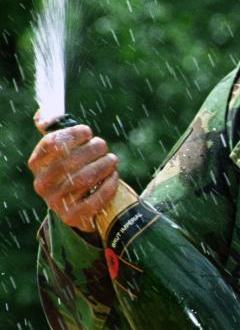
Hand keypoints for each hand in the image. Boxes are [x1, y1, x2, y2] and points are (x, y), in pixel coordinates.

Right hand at [28, 114, 118, 232]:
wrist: (78, 207)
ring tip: (112, 160)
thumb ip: (55, 132)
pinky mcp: (74, 216)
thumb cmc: (73, 172)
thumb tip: (45, 112)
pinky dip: (108, 185)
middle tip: (103, 146)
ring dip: (103, 165)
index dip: (71, 135)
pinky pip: (94, 199)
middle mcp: (42, 184)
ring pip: (83, 179)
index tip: (87, 132)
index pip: (51, 145)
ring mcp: (57, 203)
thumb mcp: (61, 154)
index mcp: (36, 165)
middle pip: (69, 161)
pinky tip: (113, 177)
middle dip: (92, 150)